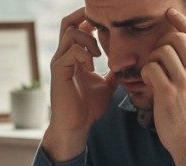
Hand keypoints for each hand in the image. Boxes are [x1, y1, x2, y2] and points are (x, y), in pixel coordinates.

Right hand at [42, 6, 118, 161]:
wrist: (77, 127)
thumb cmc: (88, 109)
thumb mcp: (106, 85)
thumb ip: (113, 72)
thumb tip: (127, 65)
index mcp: (73, 57)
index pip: (77, 26)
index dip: (90, 20)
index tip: (106, 25)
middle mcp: (63, 56)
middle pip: (67, 22)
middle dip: (84, 18)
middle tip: (101, 25)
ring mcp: (59, 63)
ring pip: (70, 32)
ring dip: (89, 39)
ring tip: (99, 54)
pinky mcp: (59, 72)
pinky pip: (72, 51)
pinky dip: (85, 54)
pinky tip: (92, 66)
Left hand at [141, 8, 185, 165]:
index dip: (181, 22)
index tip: (170, 13)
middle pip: (177, 39)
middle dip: (161, 42)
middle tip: (155, 56)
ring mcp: (184, 83)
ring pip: (163, 51)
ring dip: (152, 58)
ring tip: (152, 72)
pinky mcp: (168, 93)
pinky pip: (152, 69)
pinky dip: (145, 72)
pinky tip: (147, 82)